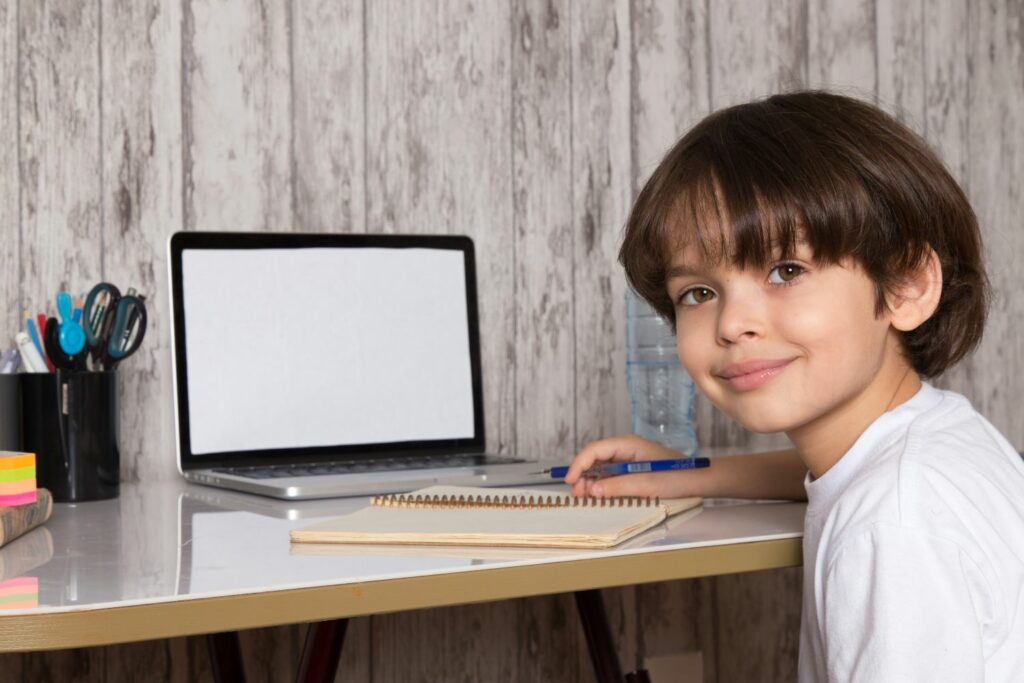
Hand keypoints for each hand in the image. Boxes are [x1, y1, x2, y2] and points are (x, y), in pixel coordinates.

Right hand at [564, 434, 683, 498]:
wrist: (698, 480)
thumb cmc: (677, 477)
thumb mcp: (646, 484)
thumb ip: (618, 486)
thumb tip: (593, 490)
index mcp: (628, 444)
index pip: (595, 449)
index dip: (579, 464)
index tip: (570, 480)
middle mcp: (625, 449)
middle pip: (595, 458)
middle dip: (583, 474)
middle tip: (578, 494)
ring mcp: (628, 459)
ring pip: (601, 468)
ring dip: (591, 481)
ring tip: (586, 496)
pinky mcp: (631, 469)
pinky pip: (611, 475)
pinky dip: (602, 485)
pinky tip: (599, 495)